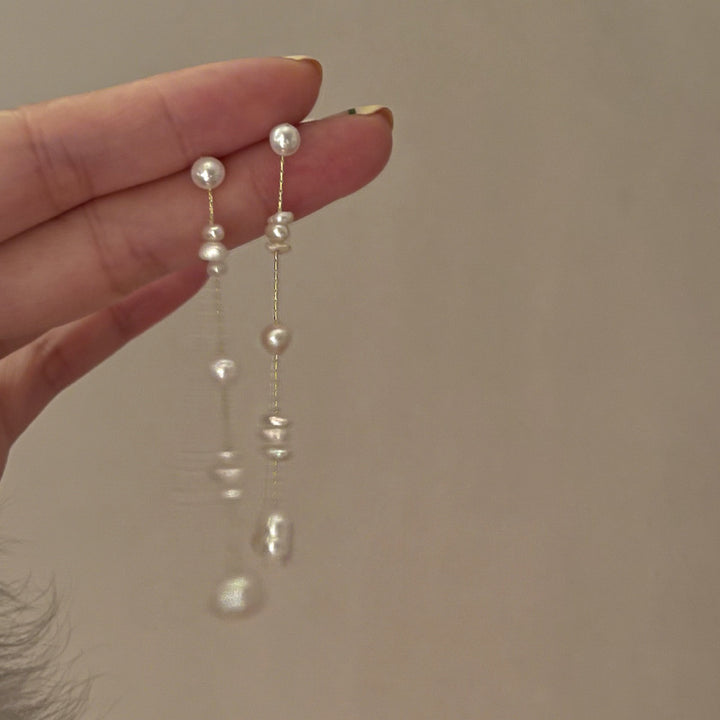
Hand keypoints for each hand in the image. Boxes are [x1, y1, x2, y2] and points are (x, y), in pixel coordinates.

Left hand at [0, 57, 391, 475]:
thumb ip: (39, 306)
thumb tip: (155, 275)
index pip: (59, 158)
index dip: (179, 117)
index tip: (283, 91)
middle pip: (112, 209)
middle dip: (239, 168)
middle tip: (342, 139)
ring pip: (109, 270)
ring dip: (216, 229)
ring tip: (304, 190)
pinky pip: (78, 337)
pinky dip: (142, 303)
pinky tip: (197, 269)